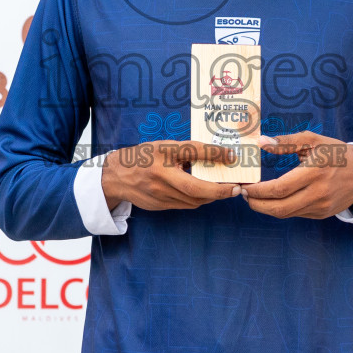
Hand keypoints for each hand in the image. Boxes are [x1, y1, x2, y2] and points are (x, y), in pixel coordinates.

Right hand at [101, 140, 241, 210]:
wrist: (116, 177)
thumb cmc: (143, 157)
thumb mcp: (163, 147)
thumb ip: (185, 151)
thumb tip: (214, 156)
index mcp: (162, 152)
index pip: (192, 150)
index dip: (214, 153)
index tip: (231, 156)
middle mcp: (160, 174)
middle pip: (195, 187)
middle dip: (219, 191)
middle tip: (235, 188)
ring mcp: (159, 193)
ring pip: (193, 200)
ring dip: (211, 197)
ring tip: (224, 190)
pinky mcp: (159, 205)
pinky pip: (185, 205)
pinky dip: (198, 200)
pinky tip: (205, 194)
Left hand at [244, 131, 352, 218]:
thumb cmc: (336, 153)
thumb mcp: (313, 140)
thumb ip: (286, 142)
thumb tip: (261, 142)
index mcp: (314, 172)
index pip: (280, 188)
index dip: (258, 191)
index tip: (245, 186)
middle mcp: (317, 193)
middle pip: (279, 208)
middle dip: (256, 204)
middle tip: (244, 194)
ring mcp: (320, 206)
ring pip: (286, 214)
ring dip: (266, 208)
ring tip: (254, 197)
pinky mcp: (321, 214)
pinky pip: (296, 214)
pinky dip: (281, 208)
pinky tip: (273, 199)